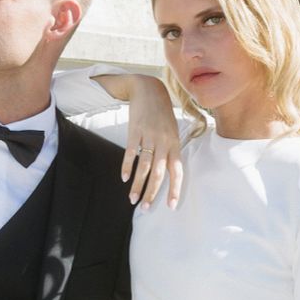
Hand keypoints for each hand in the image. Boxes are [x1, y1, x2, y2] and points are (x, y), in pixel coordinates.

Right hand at [95, 73, 182, 207]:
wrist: (149, 90)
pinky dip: (126, 166)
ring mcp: (149, 137)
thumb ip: (170, 150)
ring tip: (132, 199)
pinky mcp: (135, 131)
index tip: (170, 206)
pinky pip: (130, 153)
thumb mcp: (171, 131)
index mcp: (175, 144)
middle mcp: (164, 143)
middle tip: (145, 208)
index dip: (175, 190)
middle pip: (159, 174)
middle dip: (152, 194)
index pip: (177, 172)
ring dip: (137, 185)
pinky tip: (123, 178)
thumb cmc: (162, 113)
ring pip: (144, 167)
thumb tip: (168, 172)